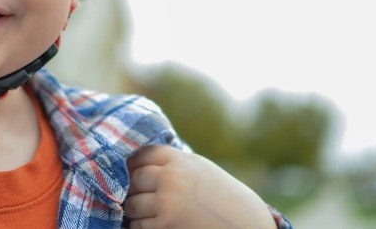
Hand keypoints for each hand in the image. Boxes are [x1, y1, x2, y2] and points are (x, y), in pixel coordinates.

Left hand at [125, 145, 278, 228]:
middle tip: (135, 194)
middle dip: (132, 188)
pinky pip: (139, 225)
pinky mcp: (166, 225)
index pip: (142, 155)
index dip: (134, 164)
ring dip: (133, 209)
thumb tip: (138, 163)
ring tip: (143, 211)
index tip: (131, 171)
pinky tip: (150, 223)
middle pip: (134, 178)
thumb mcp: (199, 167)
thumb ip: (172, 162)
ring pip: (132, 204)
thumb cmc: (220, 193)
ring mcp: (166, 202)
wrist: (244, 221)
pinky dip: (139, 225)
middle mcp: (170, 178)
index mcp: (178, 160)